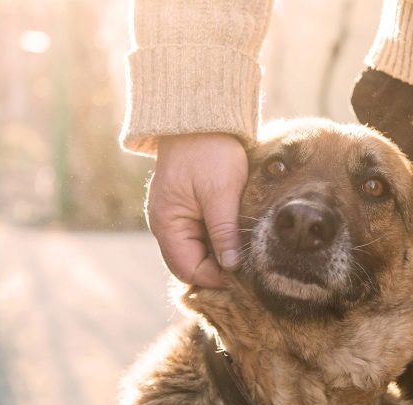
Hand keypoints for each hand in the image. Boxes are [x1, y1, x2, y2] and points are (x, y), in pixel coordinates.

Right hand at [148, 133, 247, 287]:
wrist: (201, 117)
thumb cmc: (209, 151)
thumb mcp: (221, 192)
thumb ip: (224, 231)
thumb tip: (231, 267)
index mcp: (166, 223)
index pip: (187, 269)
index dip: (215, 278)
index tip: (244, 277)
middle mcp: (164, 225)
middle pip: (189, 264)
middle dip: (216, 271)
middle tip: (248, 270)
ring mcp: (174, 217)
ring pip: (196, 252)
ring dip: (218, 256)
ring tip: (245, 254)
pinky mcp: (185, 209)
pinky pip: (199, 236)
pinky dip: (216, 242)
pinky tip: (236, 238)